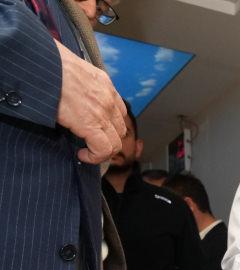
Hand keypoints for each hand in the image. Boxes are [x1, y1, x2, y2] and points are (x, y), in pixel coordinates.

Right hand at [54, 42, 126, 163]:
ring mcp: (102, 112)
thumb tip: (71, 90)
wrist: (39, 63)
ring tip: (87, 150)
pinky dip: (94, 156)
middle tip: (92, 143)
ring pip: (115, 142)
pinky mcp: (91, 124)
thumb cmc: (47, 61)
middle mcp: (108, 98)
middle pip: (120, 129)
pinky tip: (82, 155)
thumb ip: (79, 81)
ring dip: (102, 150)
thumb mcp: (70, 67)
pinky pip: (103, 149)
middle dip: (108, 140)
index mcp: (104, 83)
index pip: (118, 111)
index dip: (110, 125)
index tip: (98, 131)